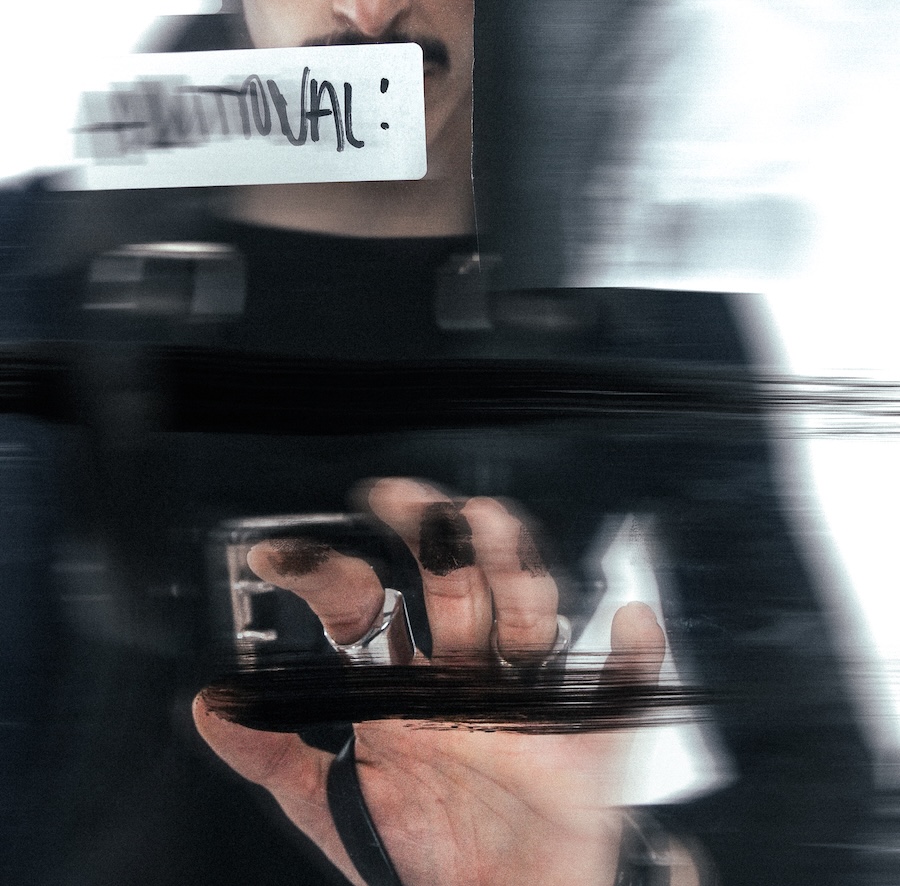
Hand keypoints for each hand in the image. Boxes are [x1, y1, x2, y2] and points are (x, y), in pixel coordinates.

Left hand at [194, 478, 696, 885]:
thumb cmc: (427, 855)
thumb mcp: (335, 806)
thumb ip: (273, 756)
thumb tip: (210, 706)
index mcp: (404, 684)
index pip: (368, 604)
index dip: (327, 573)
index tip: (278, 557)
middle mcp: (463, 673)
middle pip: (453, 581)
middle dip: (433, 534)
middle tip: (402, 502)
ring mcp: (524, 698)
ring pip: (527, 612)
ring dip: (518, 571)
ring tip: (498, 539)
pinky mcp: (584, 738)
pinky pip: (619, 688)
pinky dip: (633, 654)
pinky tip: (626, 623)